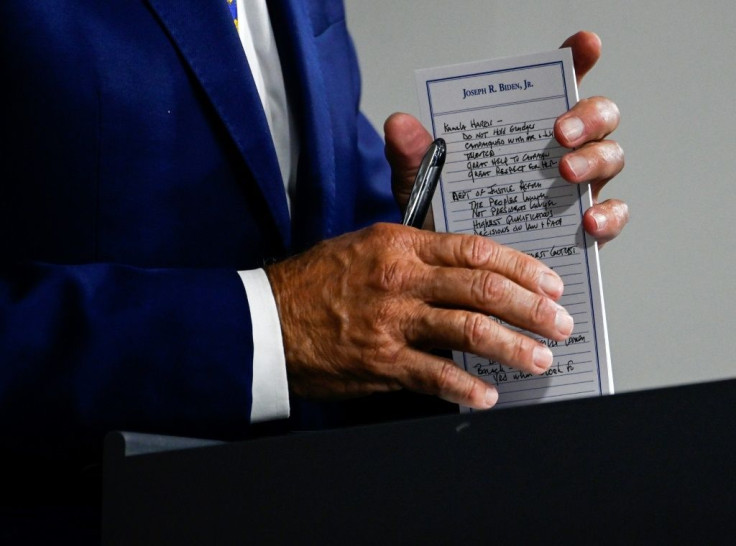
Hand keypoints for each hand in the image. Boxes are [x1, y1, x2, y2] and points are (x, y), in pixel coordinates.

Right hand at [266, 224, 573, 408]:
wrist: (269, 318)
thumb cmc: (318, 280)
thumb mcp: (366, 242)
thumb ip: (417, 245)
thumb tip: (464, 257)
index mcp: (401, 245)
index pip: (476, 250)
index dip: (521, 268)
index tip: (547, 283)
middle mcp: (402, 279)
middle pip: (483, 289)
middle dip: (530, 308)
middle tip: (558, 322)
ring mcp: (393, 321)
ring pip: (469, 330)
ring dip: (512, 347)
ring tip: (539, 359)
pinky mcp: (381, 360)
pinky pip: (435, 375)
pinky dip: (466, 388)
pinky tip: (488, 396)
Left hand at [386, 31, 627, 246]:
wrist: (455, 274)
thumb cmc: (443, 218)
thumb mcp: (422, 185)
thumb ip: (413, 155)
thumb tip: (399, 124)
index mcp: (524, 131)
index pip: (556, 86)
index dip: (576, 60)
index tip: (585, 44)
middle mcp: (559, 151)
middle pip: (598, 116)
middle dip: (588, 115)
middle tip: (561, 131)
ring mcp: (576, 188)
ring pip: (610, 158)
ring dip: (595, 159)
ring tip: (566, 172)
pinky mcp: (585, 227)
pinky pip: (613, 216)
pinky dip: (608, 216)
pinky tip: (588, 222)